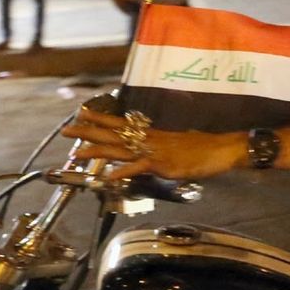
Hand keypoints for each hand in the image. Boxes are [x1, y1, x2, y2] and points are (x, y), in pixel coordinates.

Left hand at [61, 107, 247, 180]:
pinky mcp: (162, 164)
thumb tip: (151, 156)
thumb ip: (161, 151)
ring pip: (120, 150)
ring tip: (77, 153)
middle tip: (66, 130)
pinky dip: (122, 171)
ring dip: (98, 151)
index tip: (81, 113)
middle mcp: (149, 140)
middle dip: (89, 132)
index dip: (100, 120)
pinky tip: (108, 176)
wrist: (222, 148)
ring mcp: (154, 151)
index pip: (121, 124)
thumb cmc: (204, 148)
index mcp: (152, 134)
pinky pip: (138, 167)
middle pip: (113, 134)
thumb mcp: (179, 146)